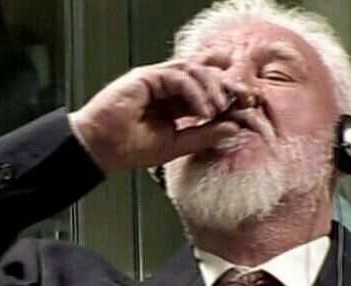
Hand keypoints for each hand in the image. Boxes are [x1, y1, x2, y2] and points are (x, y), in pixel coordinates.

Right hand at [69, 60, 256, 172]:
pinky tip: (202, 108)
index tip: (248, 106)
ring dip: (212, 88)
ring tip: (220, 108)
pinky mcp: (146, 76)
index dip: (228, 95)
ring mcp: (155, 80)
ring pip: (193, 70)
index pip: (206, 92)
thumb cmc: (129, 149)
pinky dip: (194, 90)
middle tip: (245, 98)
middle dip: (227, 84)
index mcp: (173, 104)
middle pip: (204, 74)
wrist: (101, 149)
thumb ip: (203, 135)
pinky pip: (178, 75)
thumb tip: (234, 128)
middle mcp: (166, 88)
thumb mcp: (175, 145)